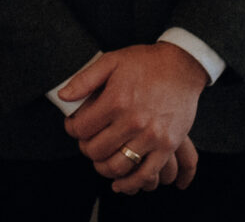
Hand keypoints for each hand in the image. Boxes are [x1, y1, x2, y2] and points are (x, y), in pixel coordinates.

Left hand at [58, 43, 209, 193]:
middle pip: (97, 150)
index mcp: (116, 100)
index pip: (82, 128)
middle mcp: (133, 121)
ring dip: (103, 168)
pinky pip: (145, 174)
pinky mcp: (167, 145)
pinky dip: (130, 184)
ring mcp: (151, 136)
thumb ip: (84, 79)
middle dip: (86, 148)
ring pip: (118, 166)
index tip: (74, 126)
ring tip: (101, 159)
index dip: (72, 129)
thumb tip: (63, 96)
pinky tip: (120, 183)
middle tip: (87, 142)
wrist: (181, 67)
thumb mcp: (111, 61)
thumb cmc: (146, 63)